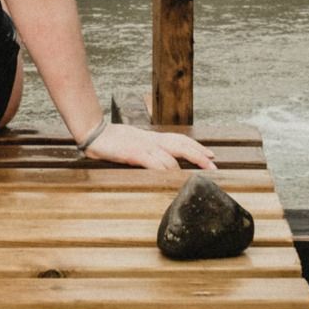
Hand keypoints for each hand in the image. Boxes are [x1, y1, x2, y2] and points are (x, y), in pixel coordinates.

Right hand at [80, 122, 216, 174]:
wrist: (94, 133)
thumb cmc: (110, 141)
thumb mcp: (132, 145)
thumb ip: (146, 153)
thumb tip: (159, 163)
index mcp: (152, 138)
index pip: (179, 140)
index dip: (196, 147)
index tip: (210, 154)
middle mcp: (151, 140)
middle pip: (181, 145)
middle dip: (199, 155)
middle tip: (214, 164)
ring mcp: (144, 146)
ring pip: (172, 154)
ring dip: (187, 162)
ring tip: (202, 171)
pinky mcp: (135, 154)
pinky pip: (155, 162)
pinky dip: (166, 169)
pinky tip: (175, 175)